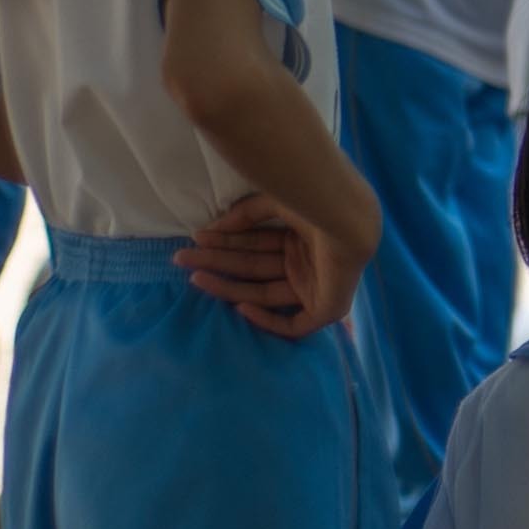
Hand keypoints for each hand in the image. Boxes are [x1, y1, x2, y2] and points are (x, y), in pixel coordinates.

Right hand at [176, 190, 364, 340]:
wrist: (346, 218)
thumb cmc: (314, 204)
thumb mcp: (273, 203)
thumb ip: (244, 216)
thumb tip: (208, 230)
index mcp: (303, 237)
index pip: (256, 245)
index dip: (226, 242)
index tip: (197, 237)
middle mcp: (309, 262)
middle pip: (255, 268)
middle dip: (219, 262)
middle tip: (181, 258)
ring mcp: (318, 285)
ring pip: (265, 293)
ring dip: (229, 285)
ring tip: (195, 275)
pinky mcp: (328, 308)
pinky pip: (294, 324)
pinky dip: (267, 319)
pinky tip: (240, 307)